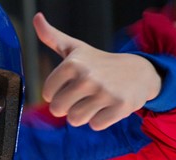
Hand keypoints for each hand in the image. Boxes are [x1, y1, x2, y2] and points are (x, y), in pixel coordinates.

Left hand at [34, 13, 161, 129]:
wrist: (139, 72)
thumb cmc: (99, 62)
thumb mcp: (76, 48)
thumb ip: (52, 36)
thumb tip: (36, 17)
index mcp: (73, 63)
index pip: (48, 94)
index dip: (57, 94)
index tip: (69, 86)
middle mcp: (88, 77)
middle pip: (58, 110)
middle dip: (68, 107)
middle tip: (81, 97)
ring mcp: (105, 92)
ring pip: (76, 120)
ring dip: (83, 115)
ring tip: (94, 102)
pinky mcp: (120, 107)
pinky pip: (96, 125)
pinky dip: (100, 120)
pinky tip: (107, 106)